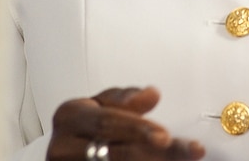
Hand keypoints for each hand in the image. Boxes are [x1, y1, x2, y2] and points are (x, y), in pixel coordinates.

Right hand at [45, 86, 206, 160]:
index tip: (165, 136)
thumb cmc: (84, 126)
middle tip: (184, 152)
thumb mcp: (101, 104)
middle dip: (153, 153)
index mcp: (69, 116)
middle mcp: (63, 146)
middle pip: (116, 152)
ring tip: (179, 159)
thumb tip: (151, 94)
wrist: (66, 151)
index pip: (107, 122)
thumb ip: (125, 99)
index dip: (138, 130)